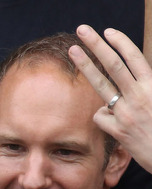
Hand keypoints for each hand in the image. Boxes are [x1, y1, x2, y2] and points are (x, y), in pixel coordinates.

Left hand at [69, 24, 151, 170]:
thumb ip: (143, 87)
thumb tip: (132, 75)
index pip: (134, 58)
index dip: (120, 43)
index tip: (107, 32)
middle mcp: (140, 96)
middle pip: (114, 64)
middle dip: (97, 45)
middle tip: (82, 30)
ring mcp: (127, 112)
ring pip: (101, 84)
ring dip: (86, 64)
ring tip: (72, 50)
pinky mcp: (118, 130)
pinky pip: (100, 117)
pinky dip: (104, 117)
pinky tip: (116, 125)